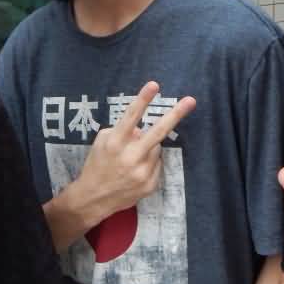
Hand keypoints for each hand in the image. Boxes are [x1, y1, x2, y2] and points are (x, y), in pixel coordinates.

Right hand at [75, 81, 194, 221]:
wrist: (93, 198)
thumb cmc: (97, 164)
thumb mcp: (102, 142)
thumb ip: (122, 131)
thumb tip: (140, 128)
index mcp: (115, 143)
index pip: (131, 116)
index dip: (143, 99)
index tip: (154, 84)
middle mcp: (130, 157)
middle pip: (157, 132)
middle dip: (175, 115)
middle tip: (190, 101)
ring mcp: (142, 172)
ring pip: (157, 148)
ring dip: (149, 147)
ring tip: (132, 158)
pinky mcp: (149, 184)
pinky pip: (157, 164)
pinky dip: (149, 163)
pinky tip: (135, 170)